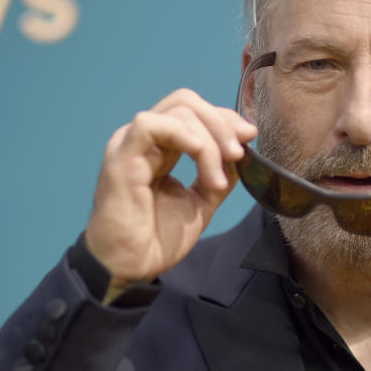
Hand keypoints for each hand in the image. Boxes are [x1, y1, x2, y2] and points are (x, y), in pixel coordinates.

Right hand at [84, 88, 256, 303]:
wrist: (130, 267)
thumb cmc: (156, 239)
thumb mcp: (201, 201)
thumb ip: (219, 173)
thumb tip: (242, 148)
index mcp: (161, 148)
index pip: (194, 112)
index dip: (225, 119)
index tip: (249, 138)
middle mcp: (145, 141)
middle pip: (187, 103)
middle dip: (221, 123)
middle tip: (238, 154)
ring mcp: (131, 145)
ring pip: (177, 111)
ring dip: (209, 139)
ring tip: (216, 179)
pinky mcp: (121, 157)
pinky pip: (150, 125)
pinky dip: (181, 133)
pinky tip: (198, 153)